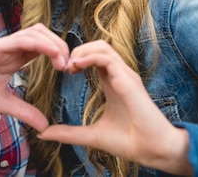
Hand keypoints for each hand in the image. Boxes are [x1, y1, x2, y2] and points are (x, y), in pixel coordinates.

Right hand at [0, 23, 68, 130]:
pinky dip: (38, 43)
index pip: (41, 48)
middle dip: (60, 46)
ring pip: (34, 32)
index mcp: (11, 59)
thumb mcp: (0, 104)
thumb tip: (44, 124)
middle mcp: (8, 49)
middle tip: (70, 66)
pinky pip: (18, 39)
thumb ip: (23, 111)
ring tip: (63, 61)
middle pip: (42, 35)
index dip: (58, 53)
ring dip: (53, 43)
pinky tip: (50, 54)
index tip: (69, 70)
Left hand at [37, 40, 192, 174]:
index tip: (63, 70)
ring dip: (82, 51)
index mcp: (113, 82)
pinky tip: (76, 67)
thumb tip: (44, 134)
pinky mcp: (129, 80)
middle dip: (77, 50)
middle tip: (63, 65)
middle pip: (98, 46)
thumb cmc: (129, 141)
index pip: (95, 57)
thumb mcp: (91, 135)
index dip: (77, 58)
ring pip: (103, 47)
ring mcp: (126, 75)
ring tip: (68, 65)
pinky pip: (107, 58)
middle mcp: (120, 75)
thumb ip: (68, 133)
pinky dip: (90, 58)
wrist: (153, 151)